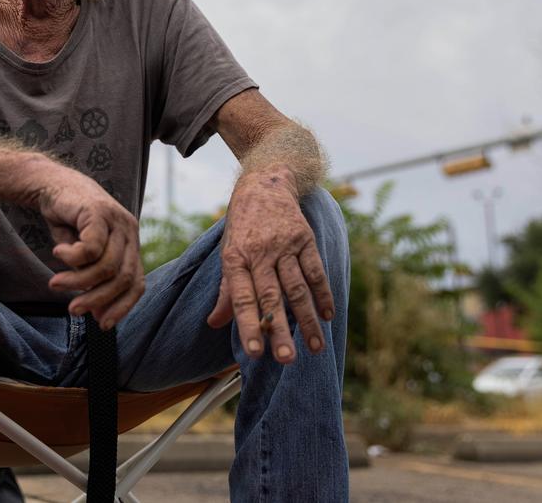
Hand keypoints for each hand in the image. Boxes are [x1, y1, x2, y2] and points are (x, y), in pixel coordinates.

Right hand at [37, 164, 144, 328]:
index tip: (103, 325)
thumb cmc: (69, 224)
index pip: (137, 283)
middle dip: (97, 299)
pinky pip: (91, 248)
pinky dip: (72, 257)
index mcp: (131, 244)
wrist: (52, 185)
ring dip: (78, 282)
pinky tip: (58, 252)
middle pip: (123, 277)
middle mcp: (130, 232)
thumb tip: (101, 319)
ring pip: (106, 266)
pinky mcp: (99, 211)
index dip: (122, 307)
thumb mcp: (84, 258)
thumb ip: (94, 282)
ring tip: (56, 283)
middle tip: (73, 311)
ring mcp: (117, 220)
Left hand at [206, 170, 333, 362]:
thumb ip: (226, 290)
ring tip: (314, 347)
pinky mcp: (304, 238)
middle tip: (287, 358)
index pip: (242, 298)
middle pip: (271, 297)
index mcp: (235, 258)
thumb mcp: (228, 252)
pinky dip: (322, 294)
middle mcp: (260, 252)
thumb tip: (214, 323)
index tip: (255, 353)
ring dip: (307, 319)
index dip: (248, 326)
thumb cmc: (243, 226)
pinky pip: (315, 270)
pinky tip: (328, 316)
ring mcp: (284, 244)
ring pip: (297, 288)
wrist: (265, 182)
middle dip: (279, 330)